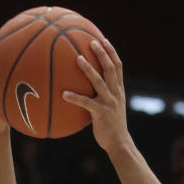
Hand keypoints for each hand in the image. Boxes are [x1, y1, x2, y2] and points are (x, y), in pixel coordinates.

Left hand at [62, 39, 130, 153]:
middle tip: (92, 42)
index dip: (111, 52)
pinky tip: (63, 94)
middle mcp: (116, 94)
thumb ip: (104, 96)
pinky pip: (86, 103)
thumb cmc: (112, 127)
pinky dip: (74, 97)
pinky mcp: (101, 114)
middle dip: (102, 54)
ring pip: (99, 81)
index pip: (118, 66)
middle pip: (110, 69)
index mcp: (119, 91)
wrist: (119, 143)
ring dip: (88, 69)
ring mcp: (109, 103)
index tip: (103, 40)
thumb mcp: (112, 108)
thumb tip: (88, 89)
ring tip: (77, 58)